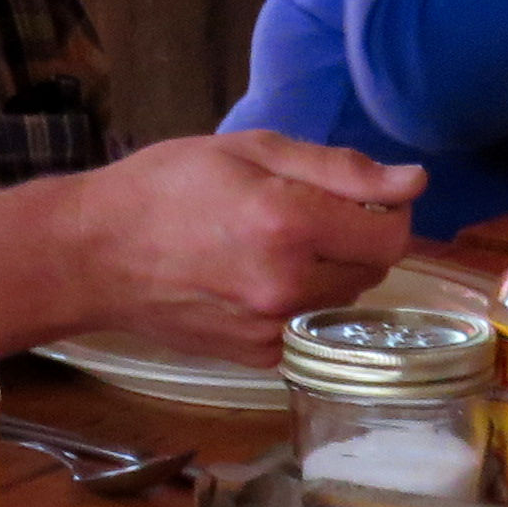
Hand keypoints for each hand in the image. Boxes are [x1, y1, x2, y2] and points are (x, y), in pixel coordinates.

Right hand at [69, 131, 424, 364]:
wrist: (93, 256)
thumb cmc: (165, 187)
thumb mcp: (252, 149)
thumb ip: (341, 169)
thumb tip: (414, 183)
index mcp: (289, 224)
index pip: (392, 234)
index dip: (387, 211)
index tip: (359, 196)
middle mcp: (287, 286)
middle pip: (373, 269)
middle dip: (354, 239)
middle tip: (301, 212)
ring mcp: (272, 329)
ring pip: (341, 299)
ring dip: (326, 271)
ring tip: (269, 244)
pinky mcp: (257, 357)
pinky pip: (305, 326)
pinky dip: (294, 302)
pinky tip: (249, 278)